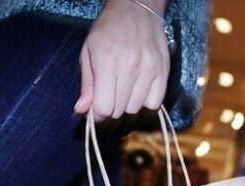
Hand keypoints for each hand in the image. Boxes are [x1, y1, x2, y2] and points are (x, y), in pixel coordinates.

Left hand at [74, 0, 169, 120]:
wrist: (136, 8)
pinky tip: (137, 94)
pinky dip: (145, 104)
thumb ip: (86, 84)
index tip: (96, 109)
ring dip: (126, 108)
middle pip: (119, 112)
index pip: (104, 108)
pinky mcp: (163, 70)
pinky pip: (155, 103)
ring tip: (122, 94)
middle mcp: (130, 67)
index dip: (97, 115)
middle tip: (107, 100)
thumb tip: (81, 110)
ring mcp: (149, 69)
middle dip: (110, 112)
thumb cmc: (108, 29)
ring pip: (136, 109)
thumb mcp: (88, 52)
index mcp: (107, 62)